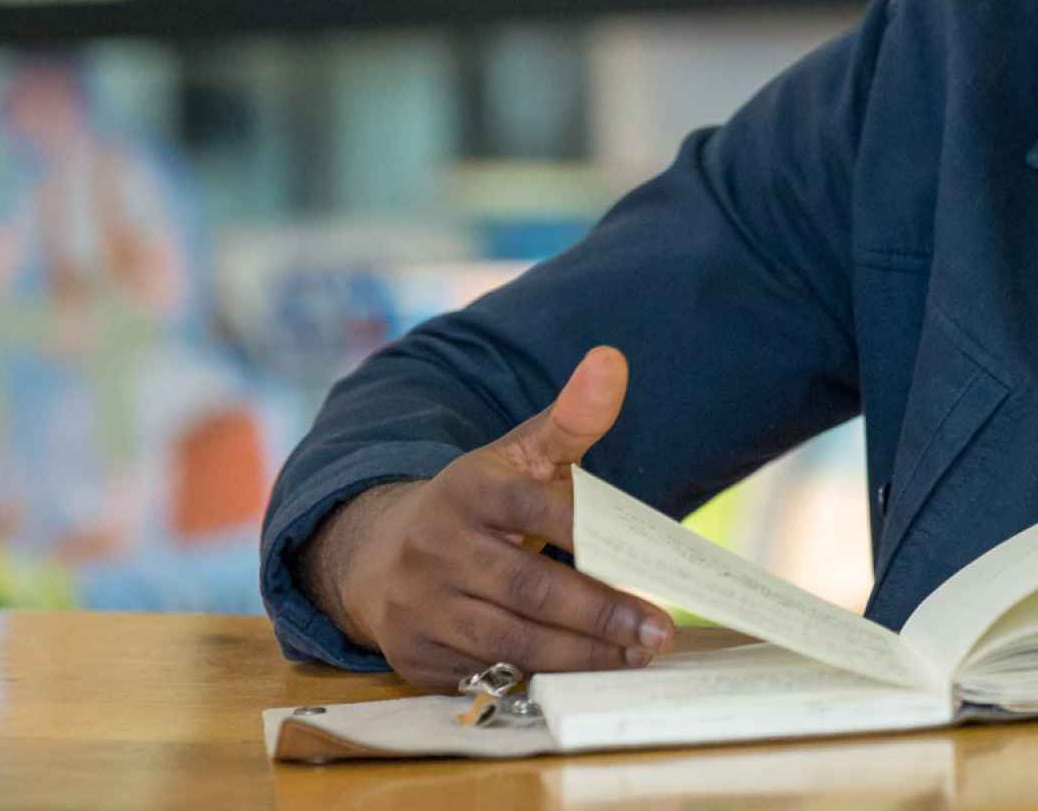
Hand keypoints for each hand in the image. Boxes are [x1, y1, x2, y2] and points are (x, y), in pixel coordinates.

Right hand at [297, 345, 675, 686]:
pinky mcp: (418, 657)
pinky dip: (542, 678)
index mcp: (466, 489)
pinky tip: (589, 676)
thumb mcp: (516, 455)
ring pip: (511, 640)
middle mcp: (436, 549)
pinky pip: (488, 674)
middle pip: (528, 588)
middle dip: (600, 612)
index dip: (585, 532)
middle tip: (658, 629)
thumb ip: (571, 418)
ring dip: (581, 654)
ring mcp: (422, 607)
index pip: (531, 507)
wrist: (379, 555)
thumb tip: (613, 360)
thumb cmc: (478, 504)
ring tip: (637, 656)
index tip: (642, 555)